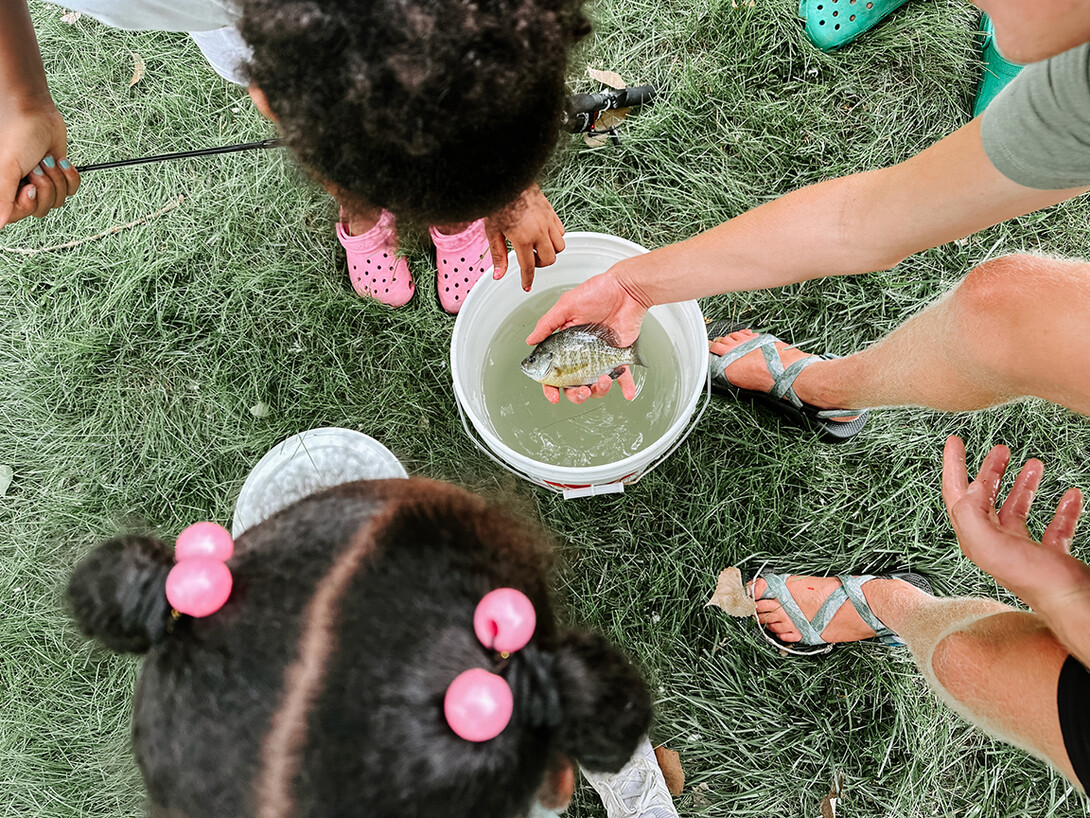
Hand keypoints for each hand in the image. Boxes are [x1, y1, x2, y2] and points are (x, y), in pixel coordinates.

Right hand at [0, 98, 79, 227]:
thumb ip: (2, 196)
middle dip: (44, 187)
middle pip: (41, 209)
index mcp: (5, 188)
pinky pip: (71, 190)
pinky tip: (60, 161)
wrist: (38, 112)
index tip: (28, 187)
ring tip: (46, 160)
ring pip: (58, 200)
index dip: (27, 204)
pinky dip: (70, 176)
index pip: (18, 214)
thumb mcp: (7, 166)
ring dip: (57, 179)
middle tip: (37, 167)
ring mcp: (41, 181)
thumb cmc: (18, 134)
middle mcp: (21, 186)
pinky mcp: (58, 175)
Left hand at [484, 184, 564, 289]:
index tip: (526, 286)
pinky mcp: (552, 212)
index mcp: (523, 238)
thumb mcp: (493, 232)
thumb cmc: (498, 203)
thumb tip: (498, 275)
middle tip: (529, 258)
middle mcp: (539, 231)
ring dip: (550, 251)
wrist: (507, 179)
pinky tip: (543, 234)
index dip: (527, 279)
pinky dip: (555, 237)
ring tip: (536, 246)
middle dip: (540, 264)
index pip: (529, 267)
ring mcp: (548, 221)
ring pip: (560, 246)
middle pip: (549, 259)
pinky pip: (561, 232)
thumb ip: (498, 255)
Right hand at [526, 264, 648, 403]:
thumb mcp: (567, 305)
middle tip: (581, 390)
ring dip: (599, 390)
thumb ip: (547, 324)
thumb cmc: (598, 292)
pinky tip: (627, 394)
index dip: (551, 386)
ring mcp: (601, 358)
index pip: (554, 371)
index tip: (553, 394)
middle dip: (577, 394)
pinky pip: (623, 376)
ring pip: (596, 385)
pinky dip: (626, 387)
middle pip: (574, 384)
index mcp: (566, 344)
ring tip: (604, 380)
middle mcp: (583, 354)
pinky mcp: (619, 357)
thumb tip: (530, 340)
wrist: (626, 289)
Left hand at [942, 436, 1089, 617]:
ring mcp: (1023, 550)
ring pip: (1018, 510)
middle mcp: (995, 543)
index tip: (955, 440)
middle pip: (986, 500)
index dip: (954, 465)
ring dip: (1024, 486)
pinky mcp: (1050, 557)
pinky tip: (1070, 495)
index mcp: (976, 538)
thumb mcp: (990, 545)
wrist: (1073, 606)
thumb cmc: (1033, 579)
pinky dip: (1062, 509)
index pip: (956, 494)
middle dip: (990, 471)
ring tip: (1034, 463)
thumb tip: (968, 488)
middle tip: (1000, 449)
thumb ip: (970, 515)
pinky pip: (1054, 527)